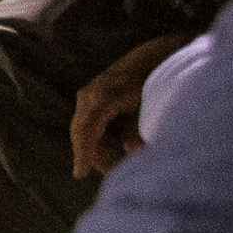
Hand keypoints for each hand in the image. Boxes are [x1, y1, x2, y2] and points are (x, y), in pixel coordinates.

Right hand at [69, 36, 186, 178]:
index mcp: (104, 97)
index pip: (87, 129)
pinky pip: (89, 126)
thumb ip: (137, 128)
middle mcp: (90, 95)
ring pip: (84, 132)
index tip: (80, 175)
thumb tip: (133, 151)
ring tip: (120, 161)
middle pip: (82, 134)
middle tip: (116, 174)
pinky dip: (100, 139)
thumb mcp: (149, 106)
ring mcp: (86, 97)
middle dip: (95, 157)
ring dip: (99, 148)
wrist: (149, 58)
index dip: (83, 152)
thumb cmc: (152, 83)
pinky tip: (117, 147)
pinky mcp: (88, 101)